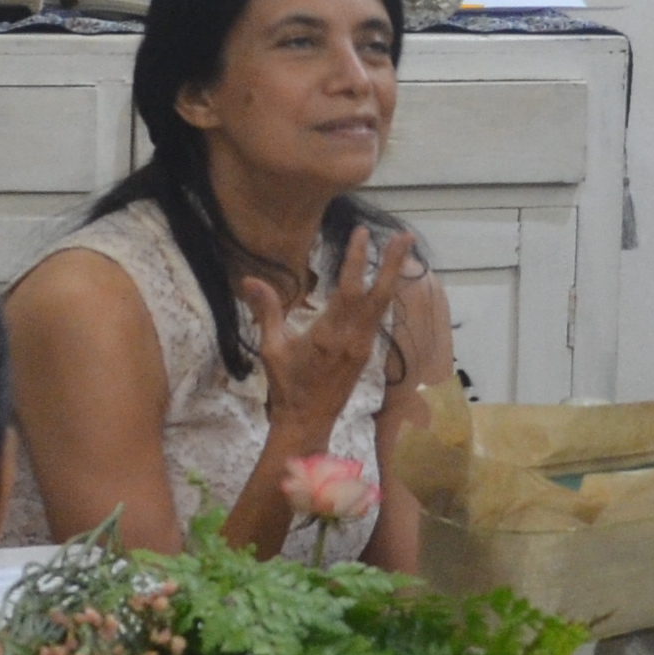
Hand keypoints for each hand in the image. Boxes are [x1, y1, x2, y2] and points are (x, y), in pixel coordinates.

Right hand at [237, 227, 416, 483]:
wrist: (308, 422)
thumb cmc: (286, 386)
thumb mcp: (272, 349)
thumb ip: (266, 311)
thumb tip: (249, 279)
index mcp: (329, 336)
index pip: (349, 290)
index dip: (355, 260)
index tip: (360, 233)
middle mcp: (353, 339)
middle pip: (379, 294)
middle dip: (392, 263)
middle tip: (404, 235)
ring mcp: (364, 346)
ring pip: (383, 305)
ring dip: (391, 275)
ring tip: (400, 248)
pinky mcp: (366, 352)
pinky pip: (378, 317)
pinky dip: (384, 294)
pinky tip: (387, 280)